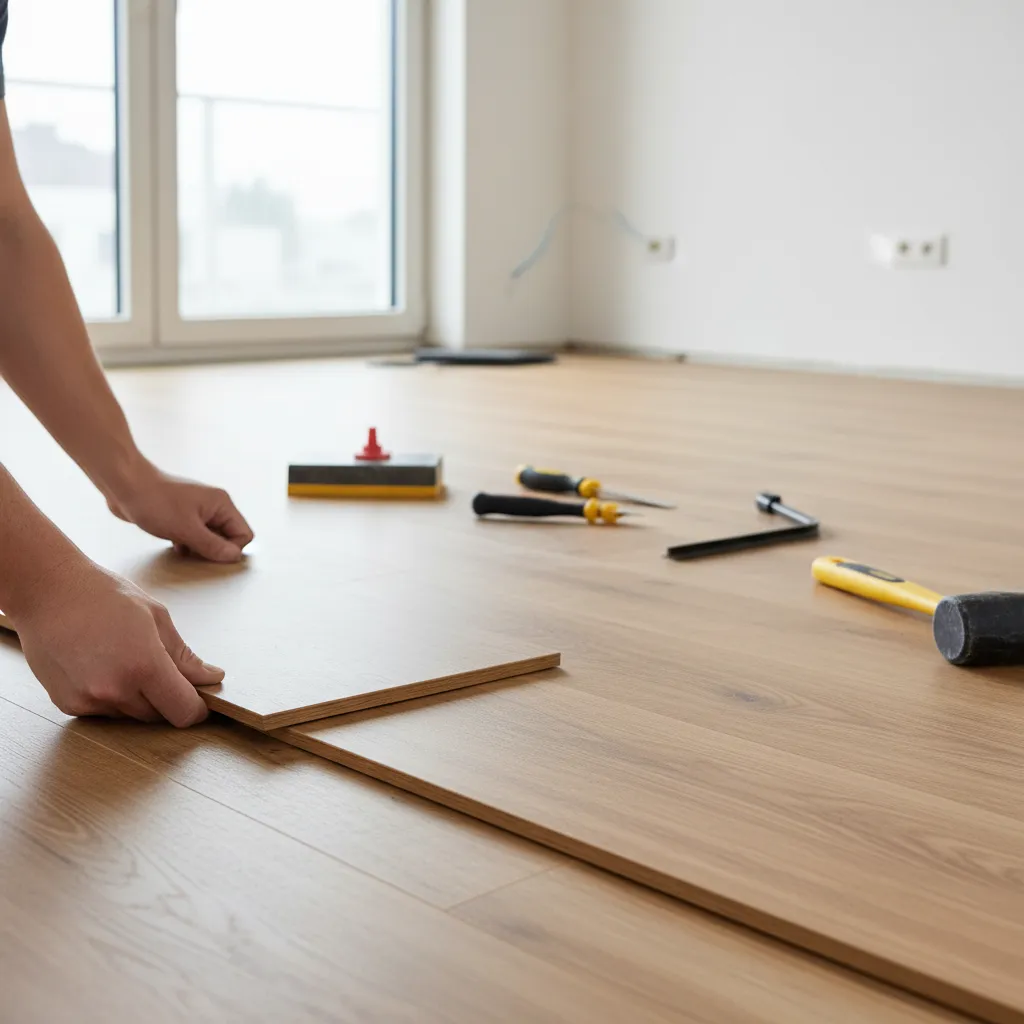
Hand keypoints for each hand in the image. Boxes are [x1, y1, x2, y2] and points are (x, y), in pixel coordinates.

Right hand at [15, 556, 220, 726]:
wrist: (47, 591)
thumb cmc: (103, 595)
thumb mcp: (156, 617)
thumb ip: (184, 656)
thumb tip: (211, 677)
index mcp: (144, 666)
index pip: (183, 711)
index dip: (196, 708)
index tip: (199, 700)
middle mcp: (115, 691)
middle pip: (158, 715)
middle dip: (167, 698)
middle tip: (159, 666)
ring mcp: (88, 701)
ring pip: (131, 715)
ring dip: (138, 697)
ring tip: (124, 657)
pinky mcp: (68, 704)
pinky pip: (104, 712)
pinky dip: (111, 696)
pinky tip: (102, 665)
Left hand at [105, 461, 253, 562]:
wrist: (124, 485)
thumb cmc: (155, 502)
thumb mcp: (186, 530)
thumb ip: (213, 546)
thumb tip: (234, 557)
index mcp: (221, 504)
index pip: (243, 534)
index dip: (231, 549)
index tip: (211, 556)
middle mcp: (213, 506)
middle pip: (228, 537)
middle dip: (215, 550)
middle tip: (195, 555)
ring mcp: (197, 511)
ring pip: (210, 538)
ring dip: (200, 549)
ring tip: (183, 551)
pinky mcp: (181, 516)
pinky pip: (194, 536)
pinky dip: (187, 544)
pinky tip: (175, 547)